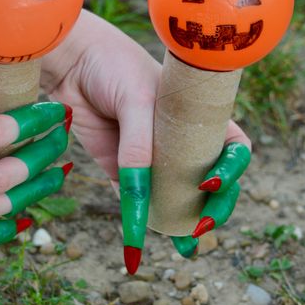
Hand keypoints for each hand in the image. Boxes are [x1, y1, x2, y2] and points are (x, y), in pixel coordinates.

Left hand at [42, 10, 250, 271]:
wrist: (71, 58)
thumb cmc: (112, 64)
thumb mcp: (135, 100)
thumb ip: (139, 146)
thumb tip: (140, 199)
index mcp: (198, 112)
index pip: (233, 147)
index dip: (232, 169)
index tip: (210, 182)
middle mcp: (180, 135)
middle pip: (210, 178)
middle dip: (214, 206)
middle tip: (201, 226)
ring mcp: (151, 151)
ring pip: (175, 193)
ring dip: (181, 220)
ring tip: (183, 246)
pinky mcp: (120, 163)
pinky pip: (136, 195)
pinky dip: (142, 217)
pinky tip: (142, 234)